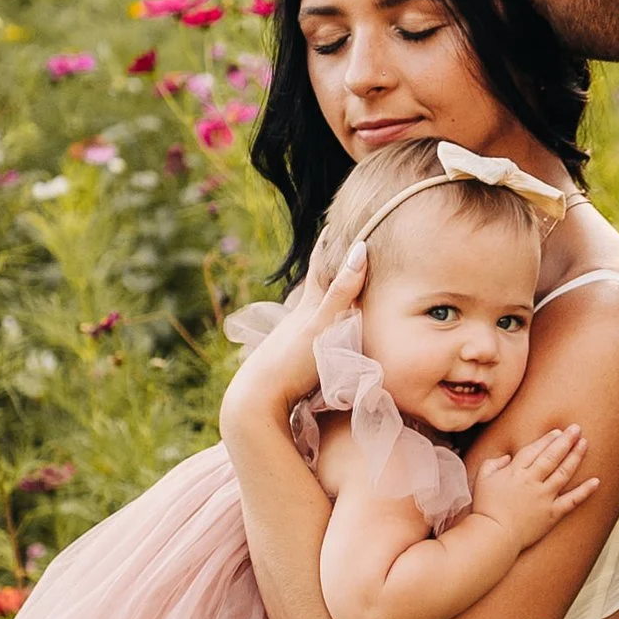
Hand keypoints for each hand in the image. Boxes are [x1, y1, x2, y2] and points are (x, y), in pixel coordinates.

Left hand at [222, 243, 363, 435]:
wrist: (257, 398)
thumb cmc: (292, 362)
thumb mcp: (322, 324)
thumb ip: (341, 292)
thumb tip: (360, 249)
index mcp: (309, 304)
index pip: (322, 264)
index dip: (330, 242)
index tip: (335, 220)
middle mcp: (299, 315)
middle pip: (314, 281)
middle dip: (326, 262)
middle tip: (336, 242)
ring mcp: (293, 335)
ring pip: (310, 305)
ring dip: (321, 292)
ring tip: (332, 281)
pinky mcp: (292, 356)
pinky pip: (310, 328)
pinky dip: (318, 319)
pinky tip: (316, 326)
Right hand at [467, 421, 595, 550]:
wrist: (494, 534)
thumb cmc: (485, 508)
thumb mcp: (482, 479)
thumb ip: (493, 463)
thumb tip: (507, 458)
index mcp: (516, 472)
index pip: (534, 450)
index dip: (547, 439)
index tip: (558, 431)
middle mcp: (533, 481)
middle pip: (552, 456)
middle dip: (566, 441)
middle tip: (577, 429)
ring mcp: (544, 497)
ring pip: (564, 473)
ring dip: (576, 457)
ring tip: (585, 444)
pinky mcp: (552, 514)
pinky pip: (572, 501)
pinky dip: (585, 491)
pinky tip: (596, 481)